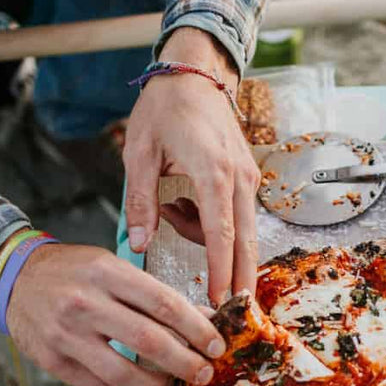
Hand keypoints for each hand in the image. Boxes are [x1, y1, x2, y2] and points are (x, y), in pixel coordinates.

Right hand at [0, 241, 225, 385]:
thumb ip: (153, 293)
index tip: (217, 345)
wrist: (14, 277)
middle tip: (204, 373)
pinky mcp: (54, 362)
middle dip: (185, 363)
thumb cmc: (73, 271)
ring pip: (124, 373)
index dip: (198, 329)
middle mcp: (86, 303)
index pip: (164, 304)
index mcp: (107, 272)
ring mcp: (67, 335)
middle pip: (149, 341)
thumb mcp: (113, 266)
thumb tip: (202, 320)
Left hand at [123, 27, 260, 304]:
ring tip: (170, 212)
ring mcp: (248, 179)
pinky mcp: (248, 179)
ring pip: (241, 231)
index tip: (221, 302)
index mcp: (213, 172)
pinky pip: (237, 217)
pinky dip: (214, 225)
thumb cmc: (164, 109)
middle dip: (240, 278)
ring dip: (211, 241)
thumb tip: (136, 244)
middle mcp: (239, 179)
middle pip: (246, 242)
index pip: (220, 234)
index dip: (222, 272)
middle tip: (232, 311)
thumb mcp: (139, 153)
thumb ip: (140, 201)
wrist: (194, 74)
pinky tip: (184, 202)